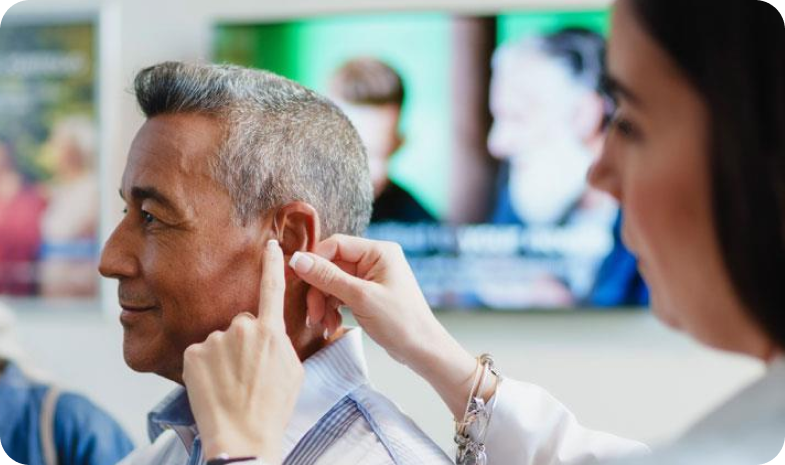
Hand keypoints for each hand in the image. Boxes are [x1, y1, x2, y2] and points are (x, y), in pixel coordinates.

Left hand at [182, 239, 303, 463]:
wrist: (243, 438)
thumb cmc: (272, 409)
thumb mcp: (294, 372)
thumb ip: (282, 344)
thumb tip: (273, 334)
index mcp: (272, 332)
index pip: (272, 289)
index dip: (271, 265)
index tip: (270, 245)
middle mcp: (242, 328)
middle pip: (242, 323)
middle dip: (243, 341)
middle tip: (248, 373)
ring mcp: (215, 340)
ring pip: (220, 340)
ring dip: (223, 356)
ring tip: (231, 385)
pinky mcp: (192, 353)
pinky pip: (200, 353)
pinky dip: (204, 367)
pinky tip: (214, 386)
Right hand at [288, 234, 490, 417]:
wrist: (422, 350)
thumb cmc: (400, 322)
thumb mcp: (360, 298)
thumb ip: (328, 277)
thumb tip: (297, 259)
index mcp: (379, 251)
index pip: (336, 245)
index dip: (314, 261)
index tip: (296, 279)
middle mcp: (375, 259)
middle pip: (332, 265)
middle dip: (319, 290)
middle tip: (313, 313)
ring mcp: (371, 277)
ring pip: (333, 282)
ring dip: (324, 302)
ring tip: (322, 324)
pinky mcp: (368, 294)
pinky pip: (341, 294)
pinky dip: (333, 309)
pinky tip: (331, 325)